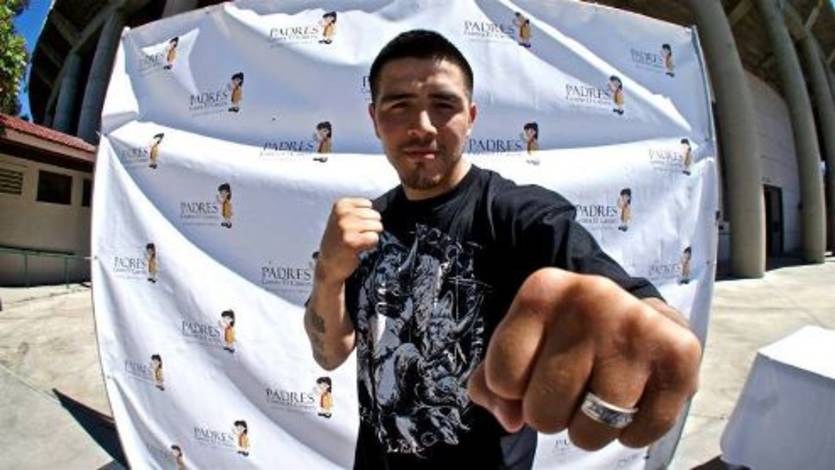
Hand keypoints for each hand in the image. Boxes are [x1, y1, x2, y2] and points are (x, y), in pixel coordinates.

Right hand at [316, 198, 382, 282]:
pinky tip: (359, 248)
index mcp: (340, 205)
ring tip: (358, 241)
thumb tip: (381, 208)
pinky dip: (371, 244)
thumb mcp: (342, 218)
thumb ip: (358, 210)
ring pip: (376, 226)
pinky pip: (374, 238)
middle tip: (357, 235)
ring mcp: (346, 227)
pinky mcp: (352, 241)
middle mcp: (342, 214)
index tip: (354, 226)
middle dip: (371, 226)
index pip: (368, 204)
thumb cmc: (338, 240)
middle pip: (375, 215)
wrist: (328, 263)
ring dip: (370, 236)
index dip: (366, 217)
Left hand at [467, 268, 700, 449]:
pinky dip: (632, 434)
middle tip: (572, 388)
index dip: (514, 390)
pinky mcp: (679, 354)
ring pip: (590, 430)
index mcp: (543, 290)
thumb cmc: (567, 336)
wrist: (638, 311)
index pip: (502, 378)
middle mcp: (590, 298)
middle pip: (542, 411)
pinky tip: (634, 403)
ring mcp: (637, 325)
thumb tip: (511, 419)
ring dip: (590, 429)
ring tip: (600, 397)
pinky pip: (640, 433)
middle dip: (552, 413)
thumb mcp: (522, 343)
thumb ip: (491, 384)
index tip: (535, 369)